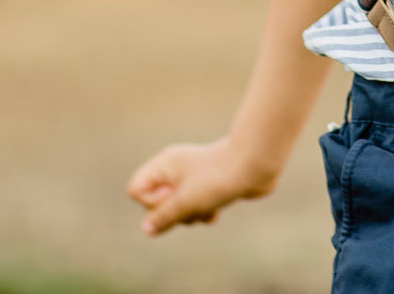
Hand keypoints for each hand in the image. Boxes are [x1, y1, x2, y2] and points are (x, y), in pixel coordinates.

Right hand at [126, 137, 278, 236]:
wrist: (257, 166)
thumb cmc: (218, 178)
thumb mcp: (186, 201)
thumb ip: (163, 217)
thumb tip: (147, 230)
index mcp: (164, 164)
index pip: (136, 189)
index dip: (151, 202)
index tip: (173, 197)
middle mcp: (174, 170)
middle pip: (156, 205)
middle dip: (175, 212)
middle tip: (192, 204)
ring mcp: (191, 178)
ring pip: (177, 210)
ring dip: (192, 215)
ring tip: (209, 205)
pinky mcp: (207, 187)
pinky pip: (195, 209)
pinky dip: (204, 212)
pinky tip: (218, 209)